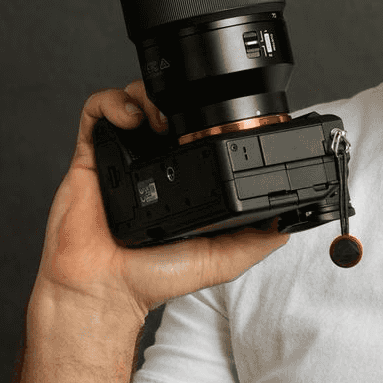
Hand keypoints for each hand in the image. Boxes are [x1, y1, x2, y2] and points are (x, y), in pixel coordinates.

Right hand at [33, 81, 288, 321]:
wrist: (108, 288)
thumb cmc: (156, 276)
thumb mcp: (223, 258)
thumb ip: (257, 239)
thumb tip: (289, 223)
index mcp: (183, 177)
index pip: (196, 129)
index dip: (210, 113)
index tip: (223, 113)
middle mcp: (153, 162)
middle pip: (165, 105)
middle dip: (177, 97)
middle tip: (187, 115)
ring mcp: (124, 156)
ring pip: (134, 98)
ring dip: (149, 94)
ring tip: (160, 117)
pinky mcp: (93, 155)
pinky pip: (97, 111)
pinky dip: (113, 102)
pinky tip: (131, 119)